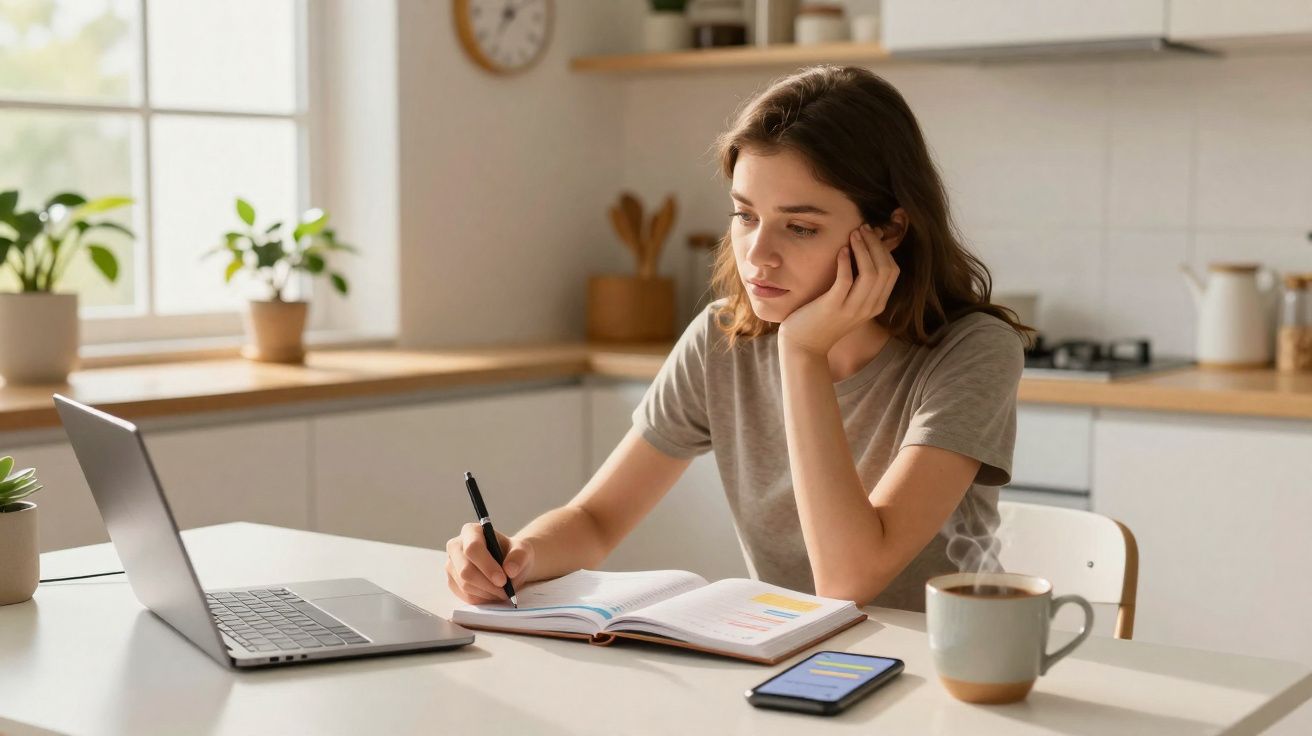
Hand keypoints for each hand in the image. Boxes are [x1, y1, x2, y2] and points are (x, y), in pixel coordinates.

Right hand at [445, 523, 534, 603]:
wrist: (508, 564)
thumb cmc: (512, 554)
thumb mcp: (523, 550)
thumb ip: (519, 557)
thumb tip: (510, 570)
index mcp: (471, 531)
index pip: (472, 548)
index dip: (487, 566)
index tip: (503, 580)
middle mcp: (456, 546)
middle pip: (465, 570)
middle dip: (487, 584)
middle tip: (505, 591)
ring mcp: (451, 565)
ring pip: (465, 585)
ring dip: (487, 593)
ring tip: (502, 591)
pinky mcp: (452, 582)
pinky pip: (465, 596)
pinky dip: (482, 598)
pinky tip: (493, 593)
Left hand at [778, 224, 899, 356]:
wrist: (805, 346)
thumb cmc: (825, 319)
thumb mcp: (850, 302)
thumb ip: (860, 284)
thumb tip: (864, 251)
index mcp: (877, 305)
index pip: (892, 271)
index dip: (884, 249)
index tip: (871, 234)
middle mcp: (869, 308)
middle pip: (885, 269)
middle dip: (875, 244)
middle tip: (862, 228)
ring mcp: (853, 309)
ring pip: (870, 272)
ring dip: (863, 249)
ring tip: (853, 234)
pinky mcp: (834, 307)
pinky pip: (846, 279)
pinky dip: (846, 261)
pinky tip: (841, 250)